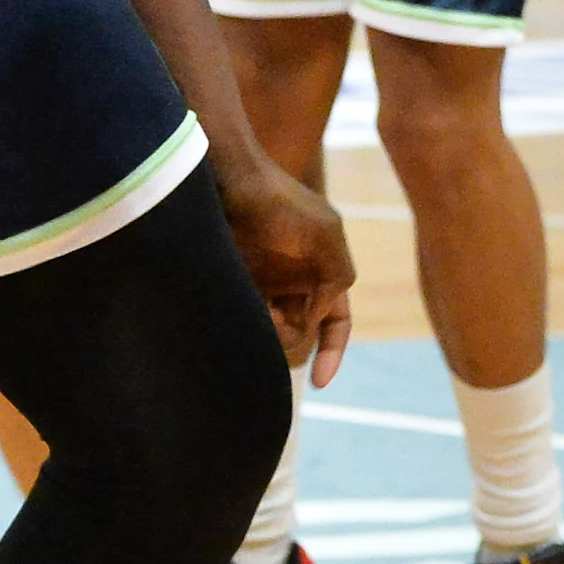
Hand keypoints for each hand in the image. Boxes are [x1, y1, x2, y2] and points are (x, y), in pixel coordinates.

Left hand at [219, 158, 355, 386]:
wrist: (227, 181)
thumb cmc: (279, 204)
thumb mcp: (324, 235)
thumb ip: (335, 278)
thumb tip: (315, 321)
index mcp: (326, 270)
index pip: (337, 321)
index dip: (333, 351)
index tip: (319, 382)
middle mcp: (297, 281)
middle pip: (301, 331)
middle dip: (291, 338)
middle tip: (269, 324)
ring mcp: (265, 284)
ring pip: (271, 330)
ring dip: (266, 334)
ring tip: (252, 316)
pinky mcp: (236, 284)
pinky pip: (243, 320)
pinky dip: (244, 326)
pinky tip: (236, 316)